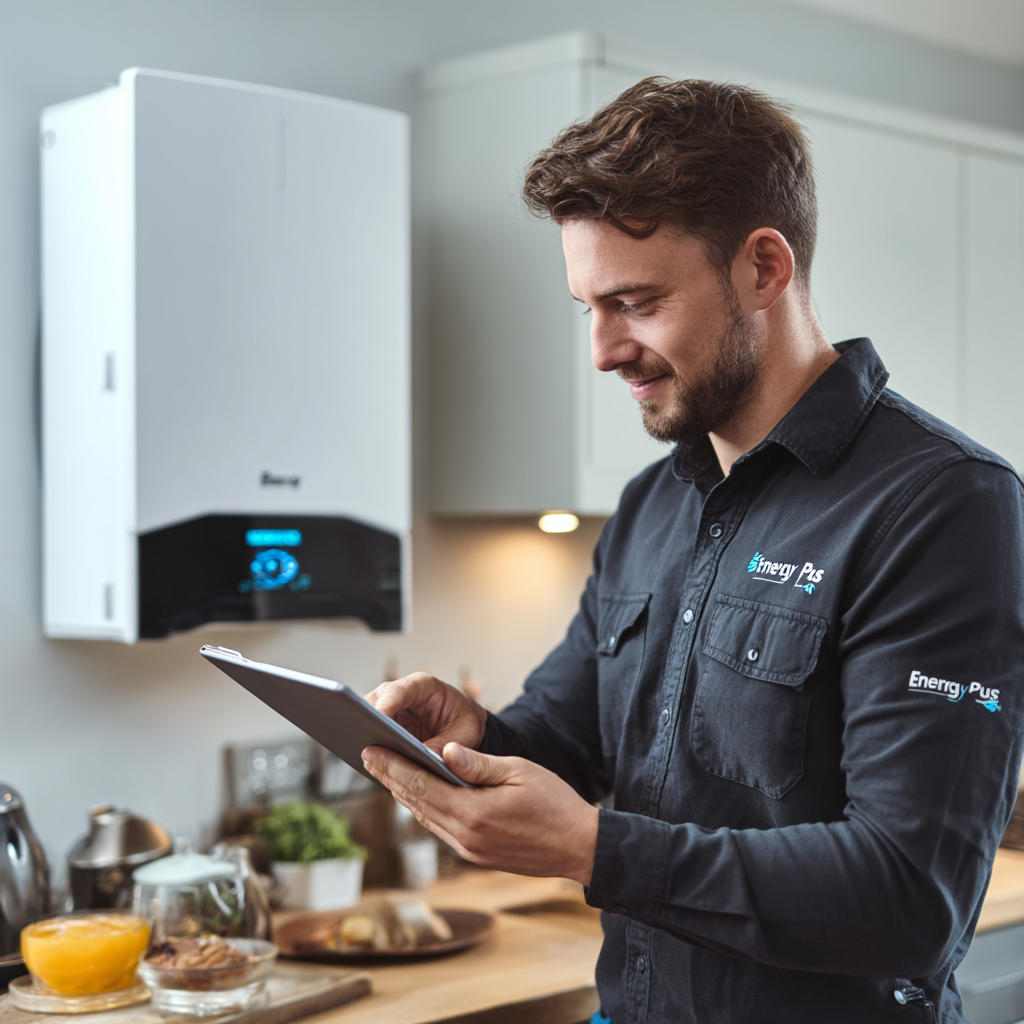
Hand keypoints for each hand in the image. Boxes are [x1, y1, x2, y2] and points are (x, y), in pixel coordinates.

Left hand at [361, 741, 598, 885]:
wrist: (580, 847)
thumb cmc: (555, 803)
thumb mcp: (519, 772)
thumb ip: (478, 763)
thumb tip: (443, 751)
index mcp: (474, 812)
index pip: (421, 785)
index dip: (393, 767)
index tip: (371, 750)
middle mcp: (465, 836)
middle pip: (416, 803)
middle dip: (391, 778)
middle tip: (368, 756)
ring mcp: (469, 850)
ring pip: (425, 818)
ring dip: (404, 795)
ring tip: (386, 772)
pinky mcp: (476, 855)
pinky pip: (440, 829)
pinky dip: (424, 809)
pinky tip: (418, 795)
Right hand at [365, 673, 486, 753]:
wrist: (461, 725)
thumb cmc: (465, 722)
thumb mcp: (464, 733)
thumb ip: (444, 745)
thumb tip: (424, 761)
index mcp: (424, 686)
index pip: (400, 690)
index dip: (388, 702)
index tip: (378, 716)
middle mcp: (401, 694)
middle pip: (376, 702)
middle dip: (368, 719)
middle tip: (363, 739)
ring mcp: (389, 709)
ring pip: (366, 717)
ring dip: (364, 734)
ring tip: (363, 754)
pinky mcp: (383, 726)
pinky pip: (369, 733)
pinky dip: (368, 746)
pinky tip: (369, 763)